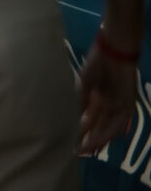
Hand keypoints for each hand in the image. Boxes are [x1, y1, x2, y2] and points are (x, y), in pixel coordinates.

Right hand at [78, 40, 138, 154]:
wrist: (113, 49)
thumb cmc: (97, 62)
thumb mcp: (85, 83)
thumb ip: (81, 101)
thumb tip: (75, 118)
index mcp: (97, 96)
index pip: (89, 117)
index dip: (81, 129)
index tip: (71, 140)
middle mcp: (108, 103)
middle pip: (99, 125)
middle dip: (89, 138)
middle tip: (78, 151)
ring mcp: (119, 104)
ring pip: (109, 127)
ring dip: (99, 139)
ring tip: (86, 150)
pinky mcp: (127, 103)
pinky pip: (118, 122)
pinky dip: (108, 131)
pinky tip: (98, 140)